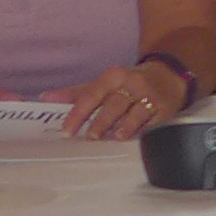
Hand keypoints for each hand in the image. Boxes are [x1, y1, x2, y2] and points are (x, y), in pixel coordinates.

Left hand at [54, 62, 184, 140]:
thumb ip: (77, 93)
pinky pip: (154, 123)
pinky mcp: (166, 109)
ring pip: (136, 113)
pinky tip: (137, 139)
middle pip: (114, 104)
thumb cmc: (129, 83)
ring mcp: (151, 96)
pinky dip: (144, 132)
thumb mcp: (104, 83)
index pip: (92, 95)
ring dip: (125, 126)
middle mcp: (133, 84)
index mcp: (113, 76)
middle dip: (102, 121)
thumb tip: (47, 98)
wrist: (168, 76)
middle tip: (90, 137)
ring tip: (115, 137)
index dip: (78, 113)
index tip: (67, 131)